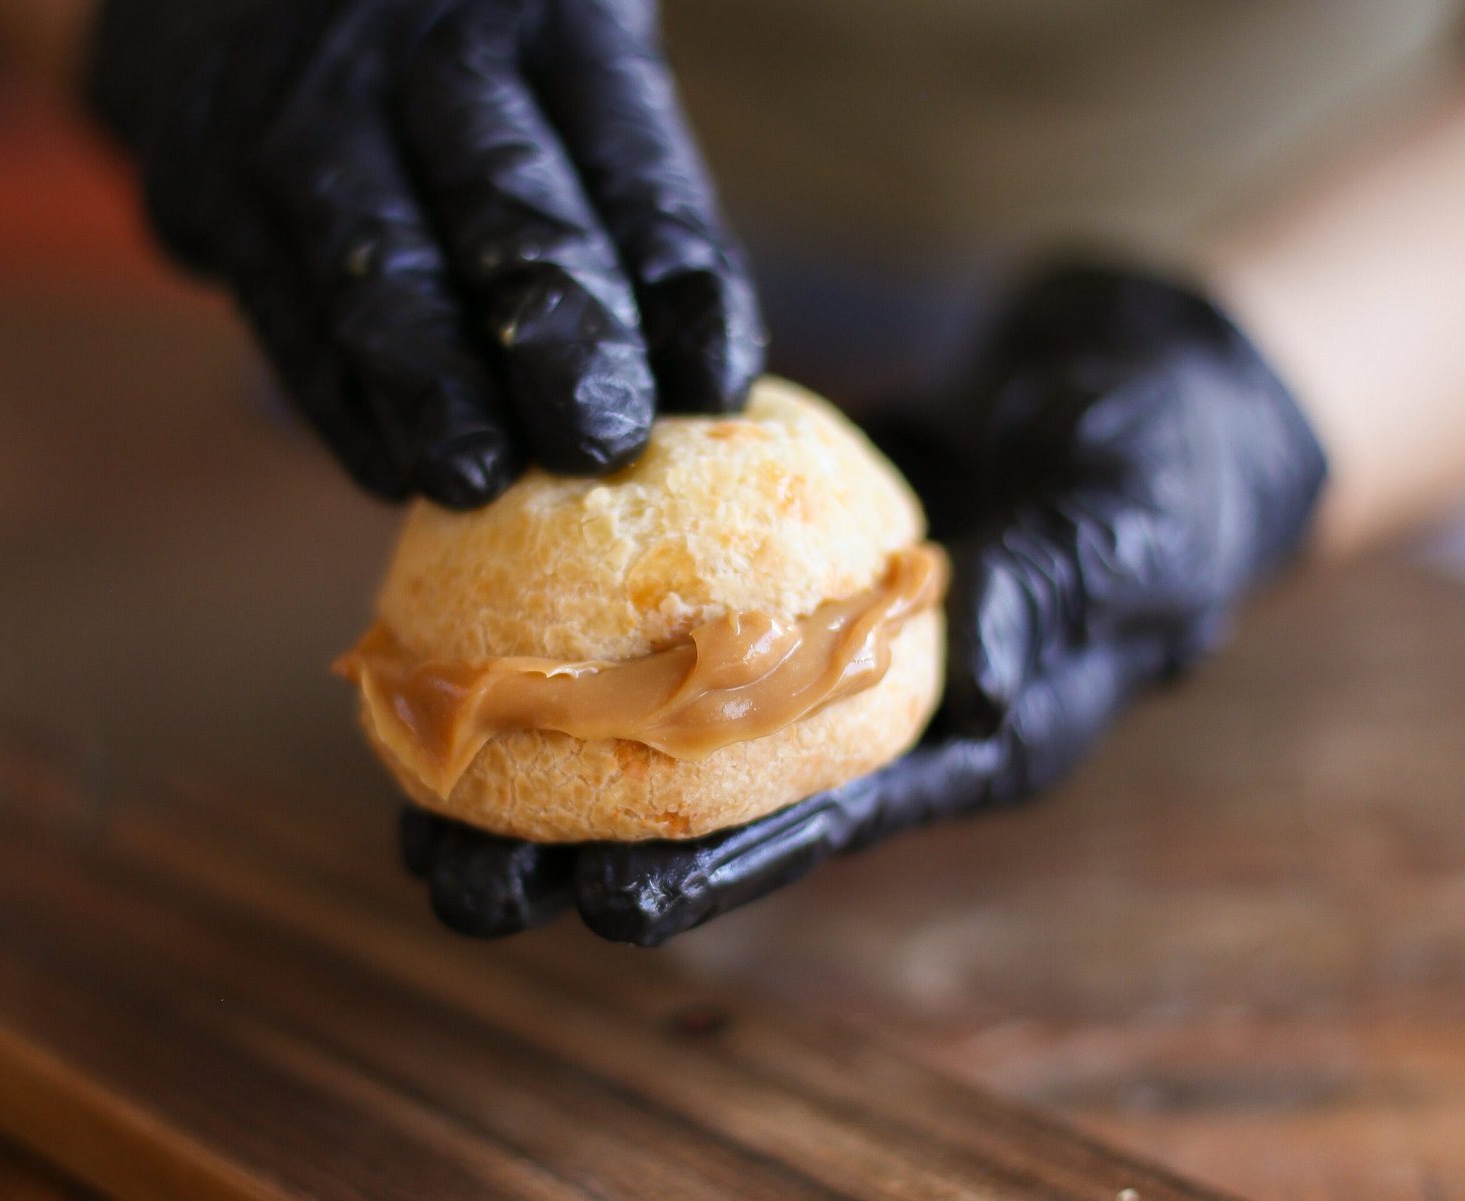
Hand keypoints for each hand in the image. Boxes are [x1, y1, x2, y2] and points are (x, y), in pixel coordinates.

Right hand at [86, 0, 763, 504]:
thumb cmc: (449, 61)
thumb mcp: (548, 70)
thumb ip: (608, 199)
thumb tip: (690, 387)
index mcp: (544, 11)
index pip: (627, 155)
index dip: (674, 277)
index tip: (715, 386)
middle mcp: (416, 42)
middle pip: (501, 199)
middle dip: (554, 330)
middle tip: (599, 440)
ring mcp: (297, 106)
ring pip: (375, 268)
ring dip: (430, 387)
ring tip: (476, 480)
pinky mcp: (201, 176)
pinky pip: (282, 311)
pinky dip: (339, 404)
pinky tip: (387, 470)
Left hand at [401, 263, 1328, 943]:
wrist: (1119, 394)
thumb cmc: (1152, 477)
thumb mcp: (1130, 531)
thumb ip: (1064, 594)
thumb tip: (985, 675)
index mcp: (938, 746)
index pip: (816, 824)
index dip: (714, 876)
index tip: (599, 914)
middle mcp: (844, 713)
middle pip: (695, 802)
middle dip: (571, 851)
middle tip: (450, 879)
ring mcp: (788, 641)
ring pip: (643, 718)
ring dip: (527, 755)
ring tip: (408, 783)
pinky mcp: (748, 566)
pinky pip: (642, 603)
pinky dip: (559, 622)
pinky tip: (460, 628)